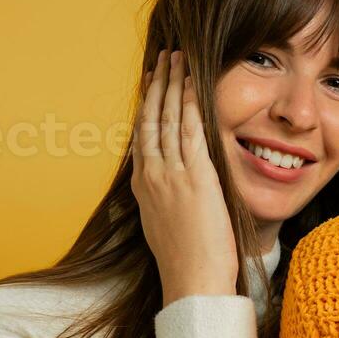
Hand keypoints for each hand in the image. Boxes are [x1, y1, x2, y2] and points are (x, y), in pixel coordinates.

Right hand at [132, 50, 237, 306]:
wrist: (192, 280)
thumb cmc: (187, 261)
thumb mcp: (166, 224)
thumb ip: (167, 199)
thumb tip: (172, 189)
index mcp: (144, 186)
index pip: (143, 134)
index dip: (148, 104)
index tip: (152, 82)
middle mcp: (152, 175)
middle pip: (151, 118)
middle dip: (158, 84)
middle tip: (164, 57)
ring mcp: (171, 174)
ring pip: (168, 117)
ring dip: (174, 83)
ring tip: (179, 58)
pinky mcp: (195, 177)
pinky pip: (190, 130)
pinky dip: (191, 103)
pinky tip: (194, 82)